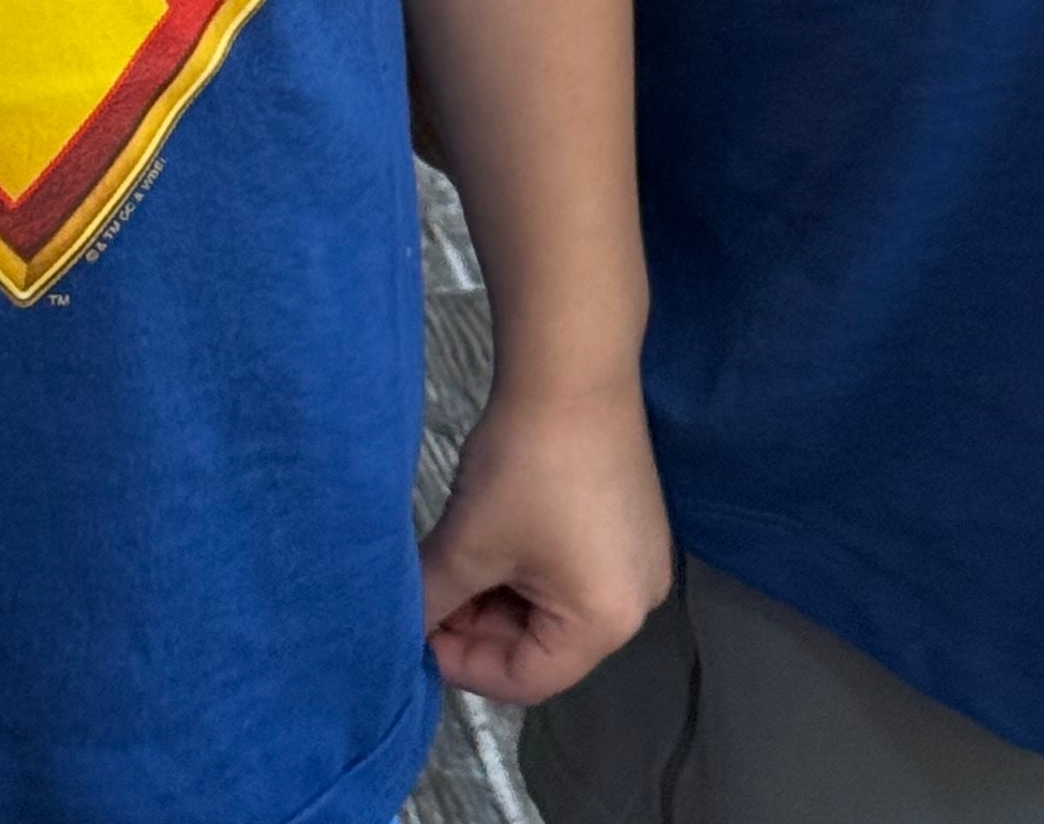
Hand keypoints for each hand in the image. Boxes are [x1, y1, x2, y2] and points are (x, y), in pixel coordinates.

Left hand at [419, 375, 670, 706]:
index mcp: (607, 622)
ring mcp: (642, 558)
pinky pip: (575, 567)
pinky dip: (530, 562)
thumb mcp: (468, 544)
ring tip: (459, 554)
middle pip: (544, 643)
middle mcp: (639, 601)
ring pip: (555, 603)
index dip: (464, 663)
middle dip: (481, 622)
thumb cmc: (526, 464)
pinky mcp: (634, 521)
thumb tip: (401, 632)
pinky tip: (496, 530)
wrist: (573, 365)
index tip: (419, 632)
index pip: (526, 678)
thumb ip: (432, 601)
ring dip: (501, 590)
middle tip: (433, 591)